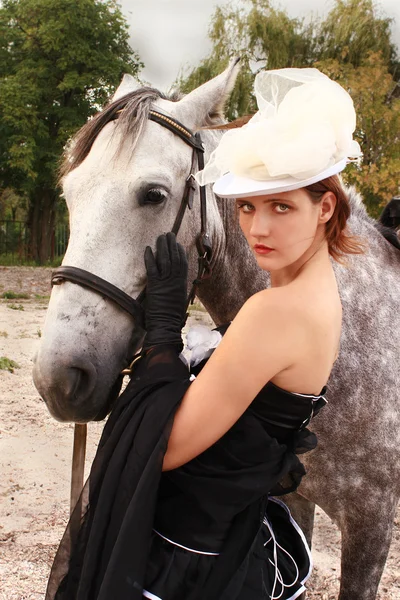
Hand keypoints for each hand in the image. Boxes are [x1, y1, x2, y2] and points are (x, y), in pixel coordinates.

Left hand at [143, 232, 187, 350]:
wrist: (166, 325)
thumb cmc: (171, 316)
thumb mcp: (178, 300)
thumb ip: (176, 289)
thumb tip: (176, 284)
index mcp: (182, 283)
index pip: (183, 263)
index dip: (180, 251)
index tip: (177, 243)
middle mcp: (175, 280)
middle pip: (174, 257)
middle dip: (171, 244)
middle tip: (168, 234)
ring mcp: (165, 282)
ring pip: (165, 259)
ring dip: (162, 246)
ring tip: (160, 237)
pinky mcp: (155, 285)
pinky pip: (152, 268)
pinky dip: (149, 257)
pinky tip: (148, 249)